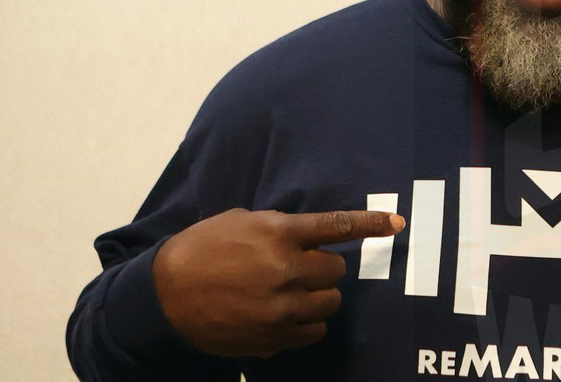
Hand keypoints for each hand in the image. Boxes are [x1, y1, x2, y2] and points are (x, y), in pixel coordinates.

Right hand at [152, 208, 404, 357]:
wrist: (165, 296)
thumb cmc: (202, 249)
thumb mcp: (241, 222)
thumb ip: (280, 227)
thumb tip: (311, 237)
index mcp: (277, 233)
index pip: (336, 227)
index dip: (370, 225)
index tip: (396, 224)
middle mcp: (285, 269)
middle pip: (337, 271)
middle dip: (324, 267)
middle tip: (301, 267)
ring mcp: (281, 307)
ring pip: (329, 303)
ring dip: (318, 296)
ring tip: (292, 292)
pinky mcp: (274, 337)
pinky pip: (314, 332)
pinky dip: (307, 324)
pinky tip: (285, 315)